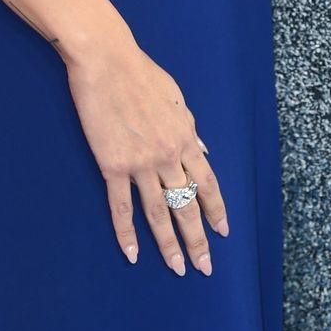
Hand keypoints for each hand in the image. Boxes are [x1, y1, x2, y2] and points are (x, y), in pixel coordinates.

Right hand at [63, 29, 227, 276]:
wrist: (107, 61)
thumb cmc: (142, 74)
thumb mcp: (177, 99)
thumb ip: (190, 129)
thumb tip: (204, 152)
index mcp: (186, 138)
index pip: (207, 183)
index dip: (216, 210)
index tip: (223, 232)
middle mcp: (168, 155)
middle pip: (187, 205)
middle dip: (198, 239)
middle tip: (205, 267)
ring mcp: (140, 163)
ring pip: (159, 213)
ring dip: (168, 245)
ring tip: (177, 269)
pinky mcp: (112, 166)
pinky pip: (121, 207)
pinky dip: (127, 233)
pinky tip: (132, 254)